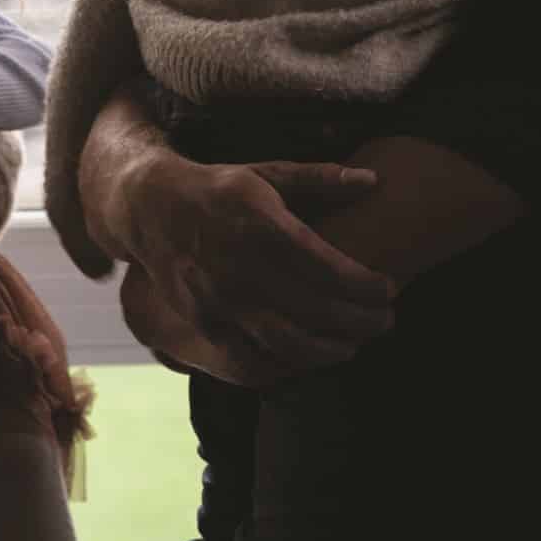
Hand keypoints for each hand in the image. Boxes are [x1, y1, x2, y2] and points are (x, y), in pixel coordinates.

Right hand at [124, 155, 395, 381]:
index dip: (366, 287)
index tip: (390, 289)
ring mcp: (219, 298)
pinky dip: (283, 367)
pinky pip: (248, 358)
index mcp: (263, 225)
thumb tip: (374, 180)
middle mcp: (242, 265)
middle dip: (360, 322)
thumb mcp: (268, 173)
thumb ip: (322, 179)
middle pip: (316, 309)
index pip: (329, 268)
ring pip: (285, 343)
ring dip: (328, 352)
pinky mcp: (202, 321)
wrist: (149, 207)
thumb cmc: (220, 189)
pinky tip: (306, 360)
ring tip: (352, 346)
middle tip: (385, 322)